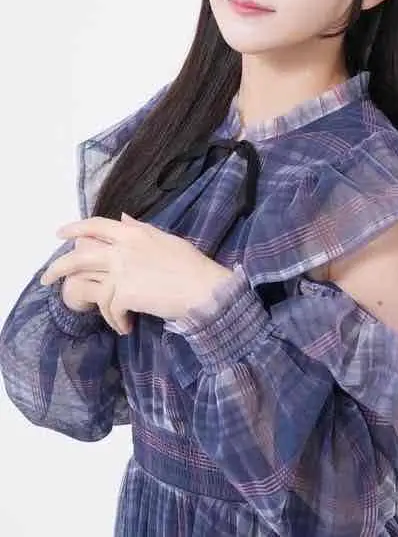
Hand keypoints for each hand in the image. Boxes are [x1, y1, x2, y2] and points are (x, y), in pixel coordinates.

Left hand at [41, 213, 231, 334]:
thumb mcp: (165, 239)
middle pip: (79, 256)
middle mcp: (122, 249)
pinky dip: (116, 320)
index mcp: (133, 232)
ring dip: (93, 304)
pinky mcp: (124, 293)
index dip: (75, 228)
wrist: (202, 288)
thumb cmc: (190, 264)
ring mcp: (121, 271)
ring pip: (90, 286)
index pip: (96, 225)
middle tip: (46, 277)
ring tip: (102, 315)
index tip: (60, 233)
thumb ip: (140, 229)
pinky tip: (125, 326)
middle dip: (58, 267)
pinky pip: (109, 308)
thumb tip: (123, 219)